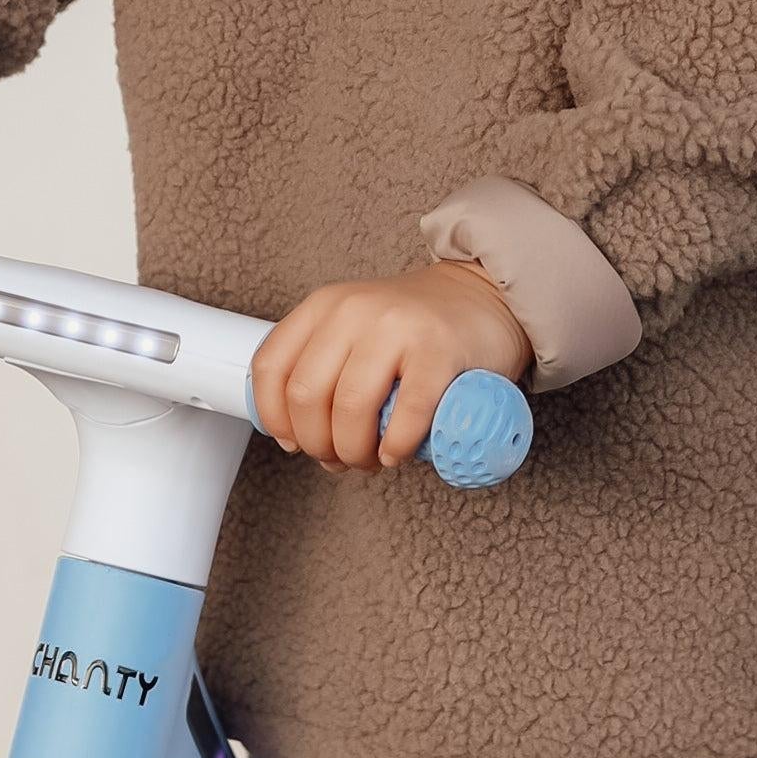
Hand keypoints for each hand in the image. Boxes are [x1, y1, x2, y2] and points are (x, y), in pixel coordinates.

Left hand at [250, 263, 534, 471]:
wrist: (484, 298)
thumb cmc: (415, 329)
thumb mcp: (353, 329)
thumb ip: (321, 365)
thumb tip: (297, 435)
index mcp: (326, 306)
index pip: (272, 368)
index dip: (276, 417)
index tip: (293, 442)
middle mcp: (355, 310)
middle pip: (307, 395)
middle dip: (317, 443)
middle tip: (339, 457)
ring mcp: (399, 327)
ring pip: (350, 408)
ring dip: (354, 451)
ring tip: (370, 458)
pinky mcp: (440, 350)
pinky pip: (407, 413)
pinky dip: (396, 445)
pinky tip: (397, 453)